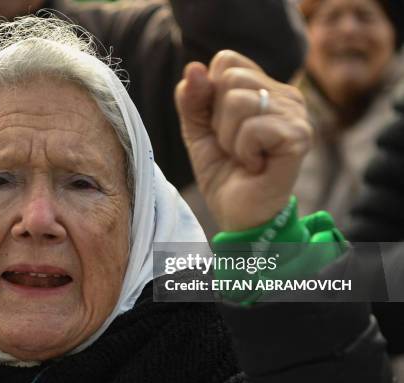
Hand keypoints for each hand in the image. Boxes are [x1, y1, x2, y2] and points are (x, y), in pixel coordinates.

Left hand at [175, 50, 311, 230]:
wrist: (238, 213)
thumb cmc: (223, 172)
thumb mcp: (197, 131)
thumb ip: (192, 99)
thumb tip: (193, 68)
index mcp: (264, 87)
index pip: (226, 60)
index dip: (209, 95)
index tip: (218, 126)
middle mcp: (286, 95)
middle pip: (230, 77)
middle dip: (218, 118)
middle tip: (232, 145)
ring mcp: (296, 114)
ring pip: (238, 101)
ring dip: (229, 137)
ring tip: (243, 156)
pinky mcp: (298, 136)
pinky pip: (252, 127)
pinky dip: (243, 151)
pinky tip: (256, 165)